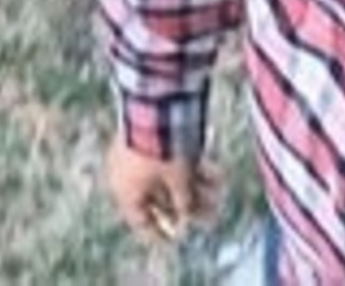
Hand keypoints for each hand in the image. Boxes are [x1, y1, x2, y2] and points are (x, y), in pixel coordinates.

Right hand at [105, 138, 222, 244]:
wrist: (157, 106)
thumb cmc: (161, 150)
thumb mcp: (177, 180)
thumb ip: (183, 203)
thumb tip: (187, 220)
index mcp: (124, 191)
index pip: (140, 220)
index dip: (160, 231)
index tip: (177, 238)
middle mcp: (130, 175)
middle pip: (161, 198)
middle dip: (188, 207)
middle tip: (210, 217)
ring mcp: (142, 154)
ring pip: (170, 178)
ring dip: (195, 188)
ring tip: (219, 194)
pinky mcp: (156, 137)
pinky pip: (174, 160)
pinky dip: (193, 169)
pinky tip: (217, 176)